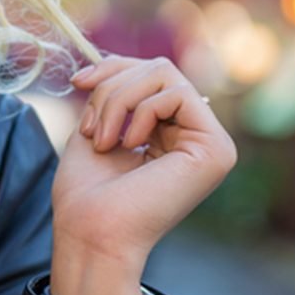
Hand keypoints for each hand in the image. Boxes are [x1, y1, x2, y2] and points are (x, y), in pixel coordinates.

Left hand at [50, 55, 236, 294]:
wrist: (90, 233)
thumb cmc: (85, 194)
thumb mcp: (95, 127)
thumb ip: (112, 94)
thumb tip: (114, 61)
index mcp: (168, 132)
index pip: (150, 74)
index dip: (112, 68)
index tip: (77, 82)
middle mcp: (195, 135)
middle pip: (157, 68)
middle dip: (111, 88)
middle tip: (90, 128)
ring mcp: (210, 142)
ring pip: (164, 74)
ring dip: (118, 100)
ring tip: (102, 140)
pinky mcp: (216, 149)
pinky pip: (176, 93)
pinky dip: (140, 112)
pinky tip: (127, 146)